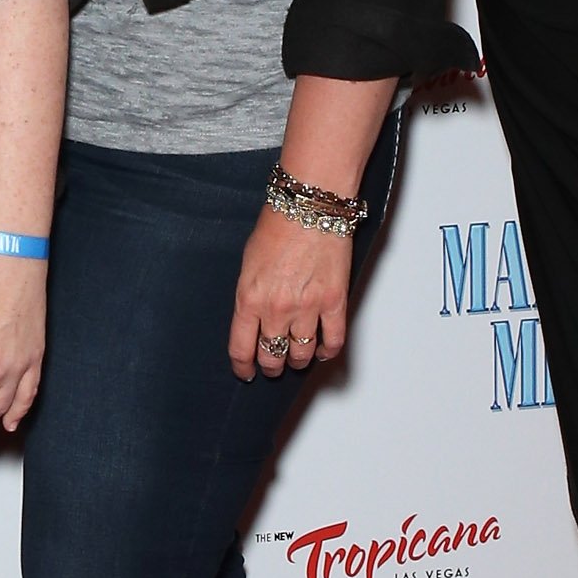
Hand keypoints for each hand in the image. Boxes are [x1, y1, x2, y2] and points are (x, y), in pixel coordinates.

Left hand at [230, 210, 352, 381]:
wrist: (309, 206)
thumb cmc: (277, 225)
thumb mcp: (247, 264)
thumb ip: (249, 295)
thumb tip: (253, 318)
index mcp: (249, 299)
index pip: (242, 349)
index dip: (243, 367)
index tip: (245, 372)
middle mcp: (277, 309)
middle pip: (272, 355)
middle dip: (270, 365)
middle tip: (271, 366)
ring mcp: (308, 308)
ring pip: (301, 354)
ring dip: (297, 361)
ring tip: (295, 360)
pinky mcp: (334, 301)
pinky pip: (333, 340)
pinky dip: (328, 351)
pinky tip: (322, 352)